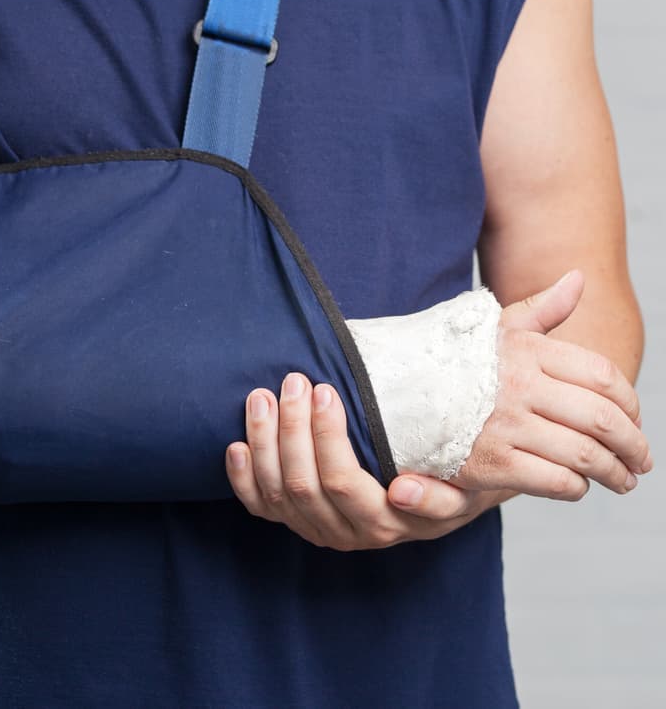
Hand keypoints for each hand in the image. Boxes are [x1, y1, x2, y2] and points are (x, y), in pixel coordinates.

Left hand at [225, 374, 514, 550]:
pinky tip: (238, 442)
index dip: (412, 498)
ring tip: (269, 393)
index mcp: (430, 506)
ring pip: (294, 497)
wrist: (404, 472)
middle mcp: (379, 526)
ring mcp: (333, 527)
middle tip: (306, 384)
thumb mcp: (481, 406)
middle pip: (336, 491)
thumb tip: (571, 282)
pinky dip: (246, 478)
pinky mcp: (296, 519)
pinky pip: (262, 508)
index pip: (415, 508)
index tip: (396, 477)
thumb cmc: (445, 433)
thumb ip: (518, 347)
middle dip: (314, 438)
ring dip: (276, 444)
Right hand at [450, 270, 651, 499]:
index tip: (635, 420)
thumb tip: (578, 278)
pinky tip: (576, 485)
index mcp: (525, 351)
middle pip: (601, 419)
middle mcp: (519, 386)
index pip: (602, 377)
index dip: (630, 403)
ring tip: (621, 479)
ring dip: (613, 472)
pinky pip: (554, 480)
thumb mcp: (492, 329)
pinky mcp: (490, 464)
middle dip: (633, 445)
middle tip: (641, 459)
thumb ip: (541, 309)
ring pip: (584, 454)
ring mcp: (505, 426)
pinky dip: (575, 487)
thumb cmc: (450, 362)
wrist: (391, 395)